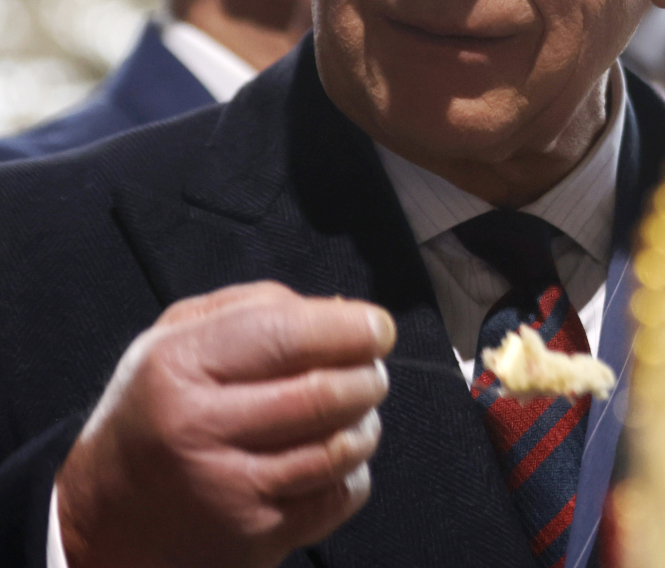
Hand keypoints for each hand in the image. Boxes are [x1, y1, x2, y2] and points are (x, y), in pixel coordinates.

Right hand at [55, 280, 395, 567]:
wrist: (104, 516)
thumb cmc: (157, 406)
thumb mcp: (179, 335)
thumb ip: (257, 307)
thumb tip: (340, 311)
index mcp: (181, 365)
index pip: (287, 335)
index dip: (349, 328)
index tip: (379, 328)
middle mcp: (200, 428)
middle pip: (323, 393)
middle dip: (368, 375)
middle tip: (372, 369)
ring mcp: (228, 490)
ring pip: (339, 448)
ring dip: (366, 422)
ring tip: (359, 409)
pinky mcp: (253, 538)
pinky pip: (339, 498)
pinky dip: (355, 471)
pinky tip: (337, 456)